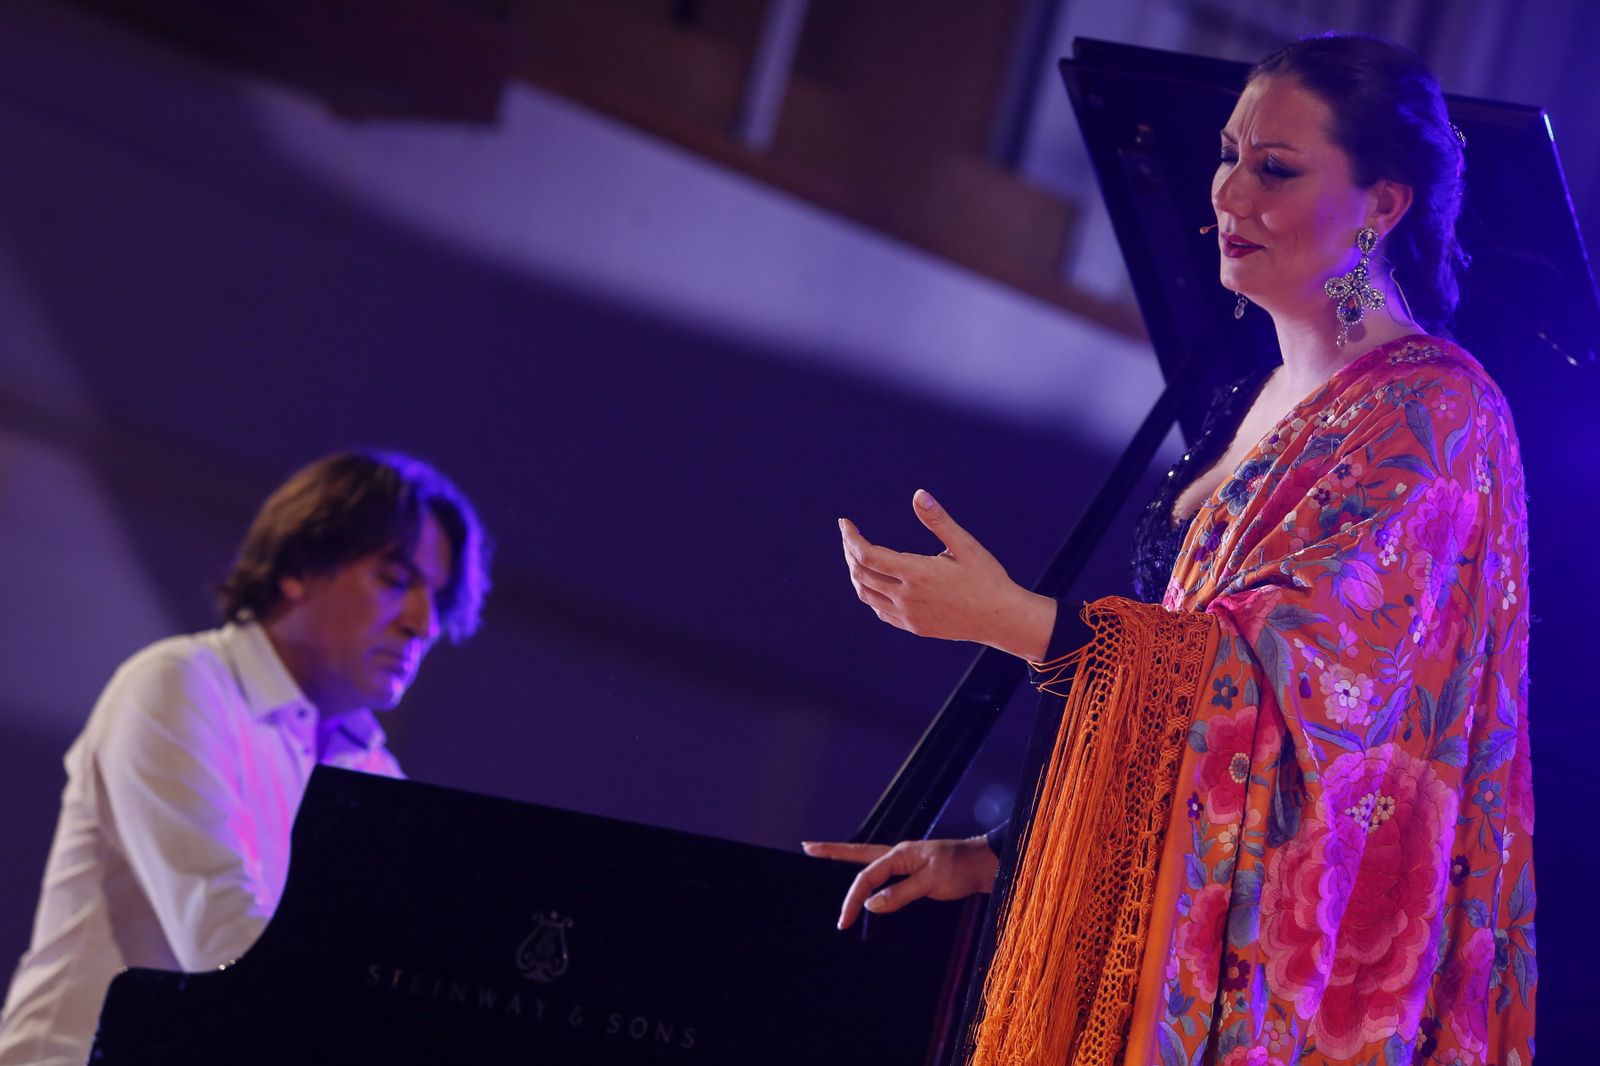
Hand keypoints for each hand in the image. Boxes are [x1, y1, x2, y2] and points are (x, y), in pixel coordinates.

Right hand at [800, 837, 999, 929]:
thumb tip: (871, 904)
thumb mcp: (932, 883)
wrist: (988, 864)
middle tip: (807, 846)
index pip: (867, 877)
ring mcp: (908, 861)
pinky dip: (869, 874)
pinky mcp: (916, 870)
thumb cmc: (962, 870)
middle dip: (832, 850)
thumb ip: (900, 893)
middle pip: (859, 853)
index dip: (853, 899)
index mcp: (901, 854)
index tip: (844, 922)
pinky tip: (866, 877)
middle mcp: (900, 854)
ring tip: (825, 854)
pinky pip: (885, 872)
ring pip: (871, 860)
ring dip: (848, 858)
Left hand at [839, 490, 1055, 659]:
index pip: (867, 555)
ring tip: (855, 555)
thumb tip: (919, 495)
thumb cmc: (986, 578)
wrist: (1001, 620)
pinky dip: (870, 593)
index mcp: (916, 574)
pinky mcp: (914, 627)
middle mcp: (906, 598)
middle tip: (849, 535)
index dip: (851, 537)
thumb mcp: (965, 545)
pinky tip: (875, 582)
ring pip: (866, 594)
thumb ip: (938, 520)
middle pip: (861, 573)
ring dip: (856, 573)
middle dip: (850, 551)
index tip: (845, 523)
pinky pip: (880, 610)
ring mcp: (908, 616)